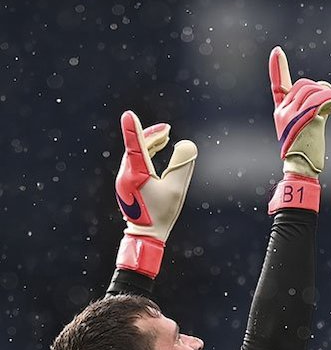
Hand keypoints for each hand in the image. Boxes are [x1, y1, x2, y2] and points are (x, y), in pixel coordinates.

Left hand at [113, 110, 196, 276]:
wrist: (146, 235)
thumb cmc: (162, 213)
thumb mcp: (177, 189)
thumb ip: (182, 165)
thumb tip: (187, 144)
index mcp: (136, 175)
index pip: (135, 146)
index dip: (133, 129)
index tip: (129, 114)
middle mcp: (125, 174)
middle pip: (136, 147)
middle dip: (152, 135)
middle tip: (167, 129)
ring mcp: (124, 179)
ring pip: (135, 153)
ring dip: (149, 143)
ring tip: (165, 136)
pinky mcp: (127, 183)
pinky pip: (134, 161)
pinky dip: (145, 153)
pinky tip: (155, 150)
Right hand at [269, 45, 330, 176]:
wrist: (302, 168)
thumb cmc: (305, 150)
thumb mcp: (305, 126)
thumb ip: (311, 110)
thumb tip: (328, 98)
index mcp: (281, 111)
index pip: (278, 85)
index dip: (278, 68)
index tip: (277, 51)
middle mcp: (284, 111)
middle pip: (304, 86)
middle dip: (320, 88)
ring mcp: (293, 116)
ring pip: (314, 92)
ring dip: (329, 94)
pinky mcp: (306, 121)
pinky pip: (321, 101)